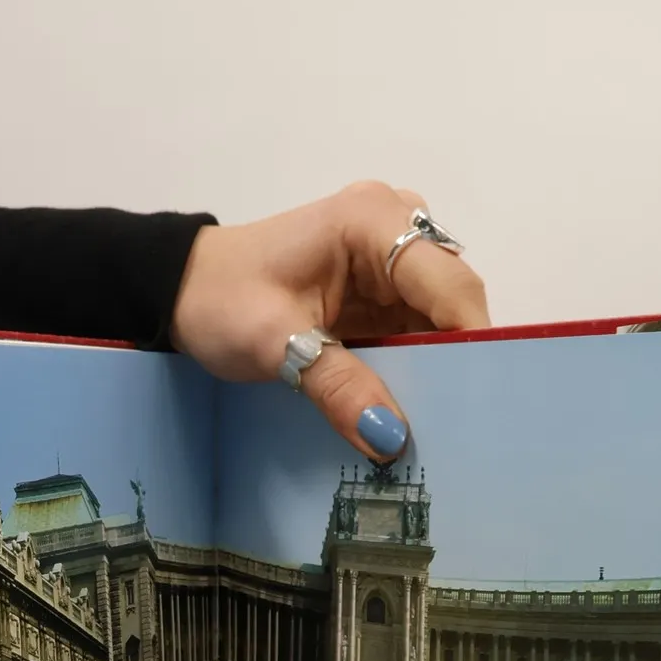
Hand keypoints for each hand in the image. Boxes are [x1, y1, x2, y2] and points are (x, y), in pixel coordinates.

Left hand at [168, 181, 491, 458]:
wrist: (181, 290)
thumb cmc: (220, 300)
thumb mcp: (275, 345)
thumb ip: (339, 387)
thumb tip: (391, 440)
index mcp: (372, 219)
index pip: (450, 284)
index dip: (472, 342)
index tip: (479, 404)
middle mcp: (395, 226)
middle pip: (452, 301)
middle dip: (457, 360)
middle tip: (463, 426)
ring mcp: (389, 257)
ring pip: (438, 320)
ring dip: (438, 369)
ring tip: (441, 425)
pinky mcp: (380, 287)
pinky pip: (415, 329)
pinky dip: (415, 367)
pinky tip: (415, 408)